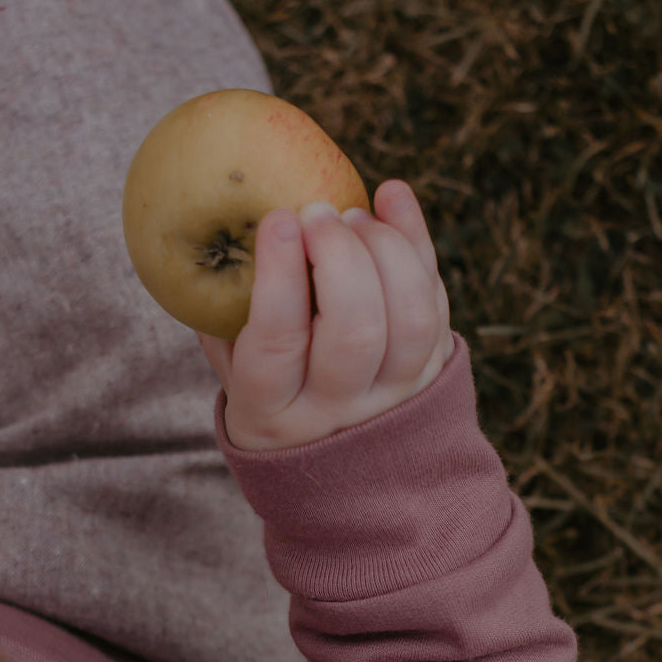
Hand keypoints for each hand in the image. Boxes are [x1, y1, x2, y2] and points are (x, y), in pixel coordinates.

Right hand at [197, 179, 454, 451]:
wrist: (335, 462)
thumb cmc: (268, 393)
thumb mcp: (232, 371)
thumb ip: (223, 316)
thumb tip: (226, 234)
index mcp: (271, 412)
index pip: (279, 342)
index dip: (280, 275)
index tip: (279, 219)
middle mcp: (338, 411)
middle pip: (356, 331)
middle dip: (340, 256)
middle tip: (318, 213)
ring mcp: (394, 396)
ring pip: (411, 319)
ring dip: (387, 250)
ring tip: (353, 215)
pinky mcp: (432, 373)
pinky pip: (437, 302)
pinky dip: (419, 242)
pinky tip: (390, 198)